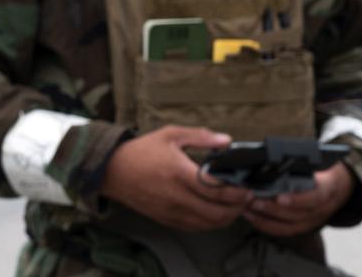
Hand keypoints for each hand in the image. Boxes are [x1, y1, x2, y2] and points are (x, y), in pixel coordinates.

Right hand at [101, 126, 253, 231]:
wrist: (113, 171)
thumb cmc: (143, 150)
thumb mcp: (172, 134)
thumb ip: (201, 136)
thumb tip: (227, 141)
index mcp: (179, 173)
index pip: (214, 189)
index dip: (236, 192)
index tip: (248, 188)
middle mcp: (176, 196)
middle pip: (215, 212)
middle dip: (237, 208)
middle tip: (248, 198)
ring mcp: (170, 210)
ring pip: (206, 224)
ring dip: (226, 218)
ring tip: (237, 206)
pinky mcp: (166, 219)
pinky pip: (194, 227)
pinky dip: (210, 223)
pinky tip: (217, 213)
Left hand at [243, 162, 354, 236]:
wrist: (341, 184)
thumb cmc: (326, 167)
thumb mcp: (321, 160)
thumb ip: (303, 161)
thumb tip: (275, 157)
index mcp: (329, 187)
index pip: (317, 196)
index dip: (298, 199)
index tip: (279, 197)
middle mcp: (323, 208)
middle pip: (298, 214)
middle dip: (273, 208)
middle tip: (253, 199)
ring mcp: (314, 219)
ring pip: (289, 225)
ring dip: (266, 217)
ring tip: (248, 207)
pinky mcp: (304, 226)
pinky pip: (284, 230)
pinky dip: (266, 224)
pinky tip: (252, 216)